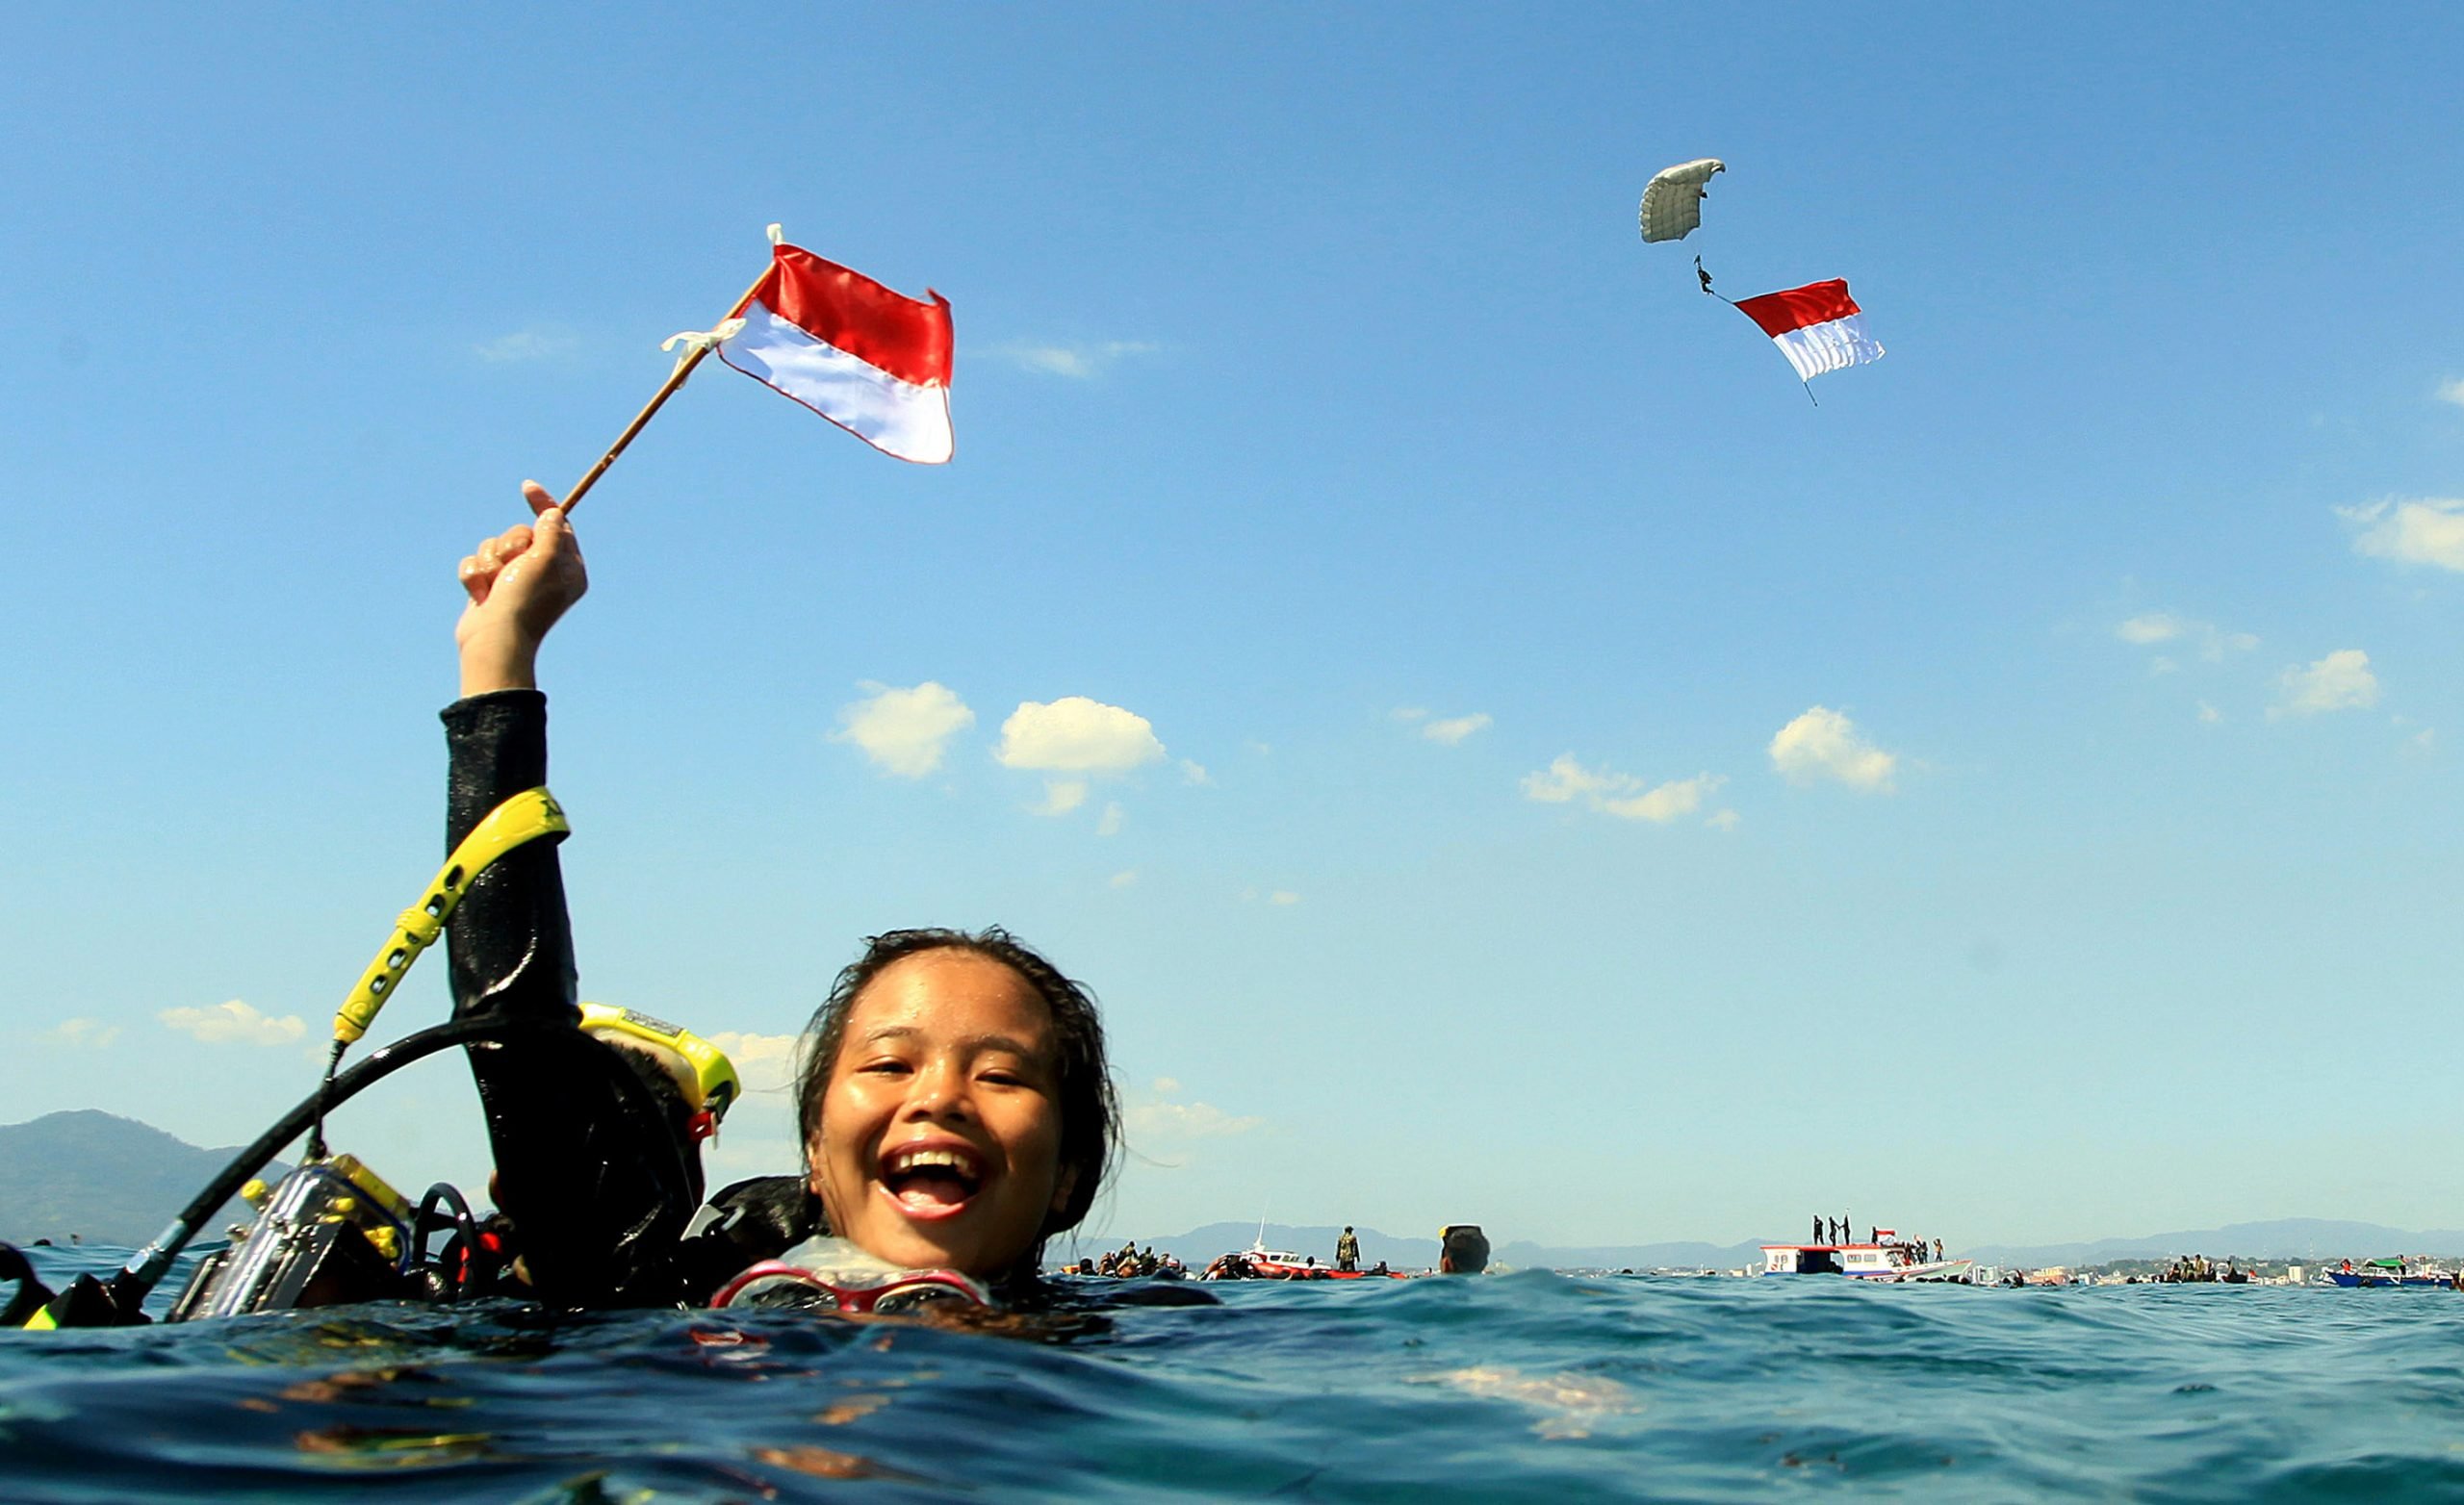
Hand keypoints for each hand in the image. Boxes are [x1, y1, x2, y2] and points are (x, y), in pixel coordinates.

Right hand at [456, 481, 588, 695]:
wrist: (494, 640)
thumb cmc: (524, 600)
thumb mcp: (545, 560)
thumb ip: (550, 532)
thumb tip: (553, 513)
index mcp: (567, 569)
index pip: (559, 526)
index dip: (543, 505)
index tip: (527, 486)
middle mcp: (543, 573)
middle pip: (520, 533)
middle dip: (510, 546)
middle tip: (513, 567)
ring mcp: (514, 581)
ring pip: (492, 546)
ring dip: (489, 562)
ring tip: (495, 585)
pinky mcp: (489, 587)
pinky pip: (474, 563)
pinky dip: (474, 576)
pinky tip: (480, 596)